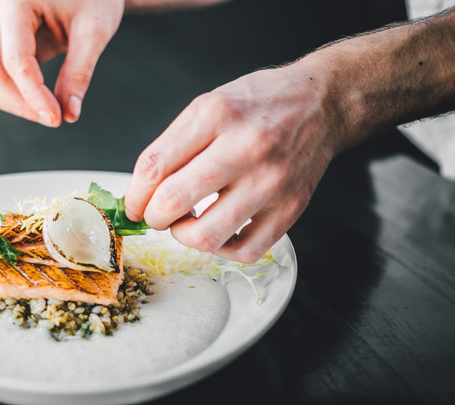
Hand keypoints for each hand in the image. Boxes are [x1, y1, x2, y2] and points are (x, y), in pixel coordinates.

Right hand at [0, 0, 123, 126]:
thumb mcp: (94, 31)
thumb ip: (80, 72)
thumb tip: (70, 114)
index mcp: (18, 3)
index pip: (16, 60)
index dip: (33, 95)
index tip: (57, 119)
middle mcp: (1, 17)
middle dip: (20, 103)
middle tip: (56, 118)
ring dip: (15, 103)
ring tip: (52, 110)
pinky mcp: (5, 45)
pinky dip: (16, 96)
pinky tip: (45, 101)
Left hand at [124, 63, 348, 262]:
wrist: (320, 104)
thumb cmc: (258, 105)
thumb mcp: (208, 106)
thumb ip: (172, 146)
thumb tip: (141, 195)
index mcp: (216, 115)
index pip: (154, 167)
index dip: (134, 196)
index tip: (133, 206)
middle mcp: (246, 147)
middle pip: (174, 202)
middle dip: (154, 217)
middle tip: (157, 215)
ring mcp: (271, 181)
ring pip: (208, 236)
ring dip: (185, 236)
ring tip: (188, 222)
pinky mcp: (291, 208)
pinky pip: (245, 250)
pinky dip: (223, 249)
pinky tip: (219, 231)